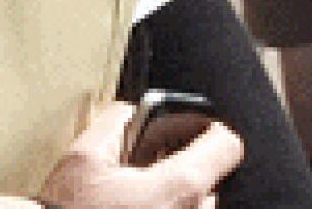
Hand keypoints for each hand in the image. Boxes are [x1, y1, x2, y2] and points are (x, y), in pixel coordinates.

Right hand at [39, 101, 240, 208]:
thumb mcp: (85, 155)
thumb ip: (117, 122)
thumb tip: (132, 113)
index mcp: (177, 188)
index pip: (227, 147)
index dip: (210, 131)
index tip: (196, 130)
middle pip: (209, 180)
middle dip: (182, 170)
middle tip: (148, 171)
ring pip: (195, 207)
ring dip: (174, 197)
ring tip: (137, 198)